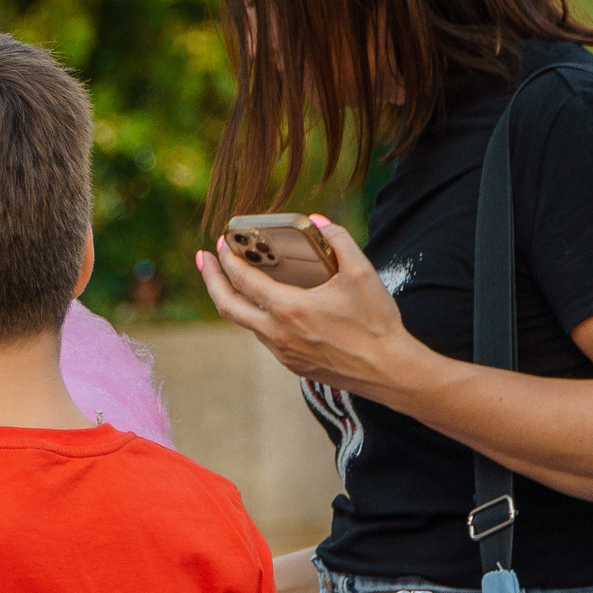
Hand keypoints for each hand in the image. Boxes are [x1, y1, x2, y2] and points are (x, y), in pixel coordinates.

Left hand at [193, 217, 430, 399]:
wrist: (389, 371)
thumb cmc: (376, 323)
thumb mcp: (362, 272)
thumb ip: (338, 240)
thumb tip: (317, 221)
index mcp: (289, 309)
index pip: (243, 280)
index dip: (226, 259)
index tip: (219, 243)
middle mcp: (277, 334)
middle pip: (227, 305)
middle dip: (210, 280)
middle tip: (203, 259)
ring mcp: (282, 353)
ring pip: (246, 323)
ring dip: (237, 299)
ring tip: (238, 278)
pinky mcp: (292, 365)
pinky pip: (265, 337)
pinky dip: (259, 316)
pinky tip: (271, 304)